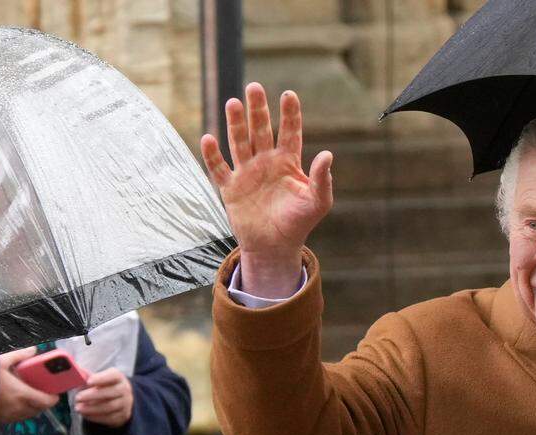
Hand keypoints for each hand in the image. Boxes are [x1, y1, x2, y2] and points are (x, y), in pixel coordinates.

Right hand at [0, 347, 59, 423]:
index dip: (53, 397)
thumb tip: (33, 350)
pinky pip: (18, 417)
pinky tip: (14, 399)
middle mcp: (19, 408)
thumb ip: (20, 355)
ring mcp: (10, 415)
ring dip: (32, 406)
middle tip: (41, 390)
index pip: (47, 401)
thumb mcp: (2, 360)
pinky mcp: (2, 419)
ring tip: (28, 394)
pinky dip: (21, 410)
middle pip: (40, 408)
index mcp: (22, 394)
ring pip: (29, 413)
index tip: (55, 391)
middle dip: (43, 400)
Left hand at [75, 368, 133, 427]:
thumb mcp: (99, 379)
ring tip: (78, 408)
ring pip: (109, 407)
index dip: (101, 378)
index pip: (113, 376)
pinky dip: (95, 417)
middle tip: (78, 397)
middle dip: (92, 395)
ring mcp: (125, 403)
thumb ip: (88, 377)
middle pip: (110, 392)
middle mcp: (125, 390)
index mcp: (119, 377)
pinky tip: (85, 414)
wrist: (119, 399)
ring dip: (92, 408)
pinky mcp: (122, 415)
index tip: (88, 381)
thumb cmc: (104, 386)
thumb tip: (76, 376)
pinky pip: (109, 418)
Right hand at [200, 82, 333, 298]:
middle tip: (254, 87)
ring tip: (233, 102)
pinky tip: (208, 138)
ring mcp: (246, 173)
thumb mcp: (318, 202)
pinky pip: (219, 168)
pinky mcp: (230, 188)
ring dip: (235, 124)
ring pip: (239, 142)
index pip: (290, 132)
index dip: (289, 114)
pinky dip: (212, 155)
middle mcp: (266, 162)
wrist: (275, 246)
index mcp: (288, 162)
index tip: (288, 95)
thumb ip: (322, 179)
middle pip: (260, 130)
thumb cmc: (299, 223)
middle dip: (257, 109)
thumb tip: (327, 155)